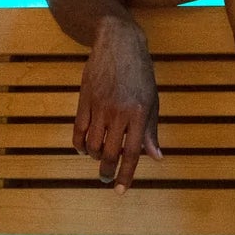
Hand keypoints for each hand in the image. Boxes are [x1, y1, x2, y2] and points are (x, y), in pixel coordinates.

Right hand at [72, 20, 162, 191]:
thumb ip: (151, 131)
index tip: (120, 190)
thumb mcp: (152, 100)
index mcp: (140, 113)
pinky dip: (81, 144)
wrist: (118, 44)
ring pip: (93, 144)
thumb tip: (155, 158)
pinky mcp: (84, 100)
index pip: (132, 153)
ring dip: (95, 156)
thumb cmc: (140, 74)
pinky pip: (79, 131)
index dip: (126, 174)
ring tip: (100, 157)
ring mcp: (99, 106)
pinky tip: (85, 148)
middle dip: (108, 171)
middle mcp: (119, 112)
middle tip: (107, 179)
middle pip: (109, 153)